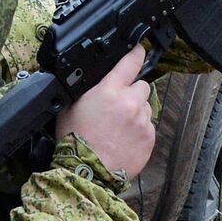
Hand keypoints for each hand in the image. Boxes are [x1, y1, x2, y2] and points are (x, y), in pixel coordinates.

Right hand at [55, 44, 153, 175]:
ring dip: (136, 111)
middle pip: (141, 86)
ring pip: (145, 107)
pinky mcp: (149, 138)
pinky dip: (139, 130)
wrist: (88, 171)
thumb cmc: (76, 140)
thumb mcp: (71, 105)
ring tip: (119, 126)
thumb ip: (88, 88)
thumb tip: (93, 77)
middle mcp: (129, 102)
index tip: (139, 49)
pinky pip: (148, 126)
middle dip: (132, 92)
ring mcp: (142, 121)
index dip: (136, 52)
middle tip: (117, 105)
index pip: (130, 62)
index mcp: (109, 90)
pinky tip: (124, 138)